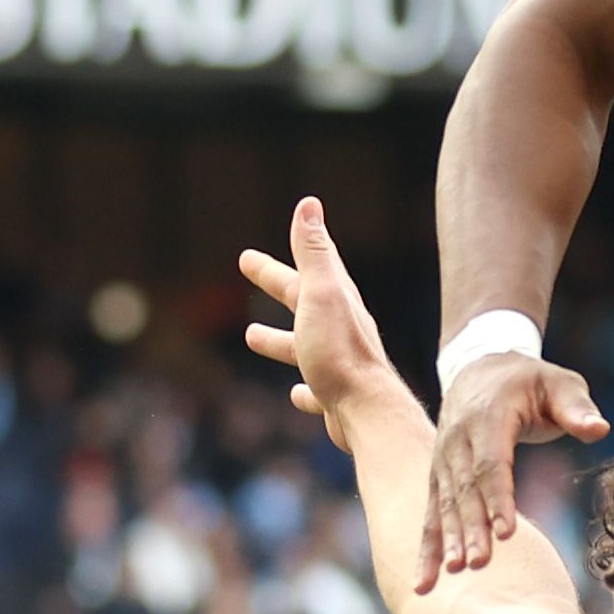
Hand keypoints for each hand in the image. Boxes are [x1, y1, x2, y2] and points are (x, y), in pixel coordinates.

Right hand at [235, 196, 409, 447]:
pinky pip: (315, 390)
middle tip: (246, 263)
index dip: (289, 245)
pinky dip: (303, 389)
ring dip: (279, 338)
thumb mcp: (320, 293)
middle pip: (302, 298)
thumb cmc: (339, 351)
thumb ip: (314, 252)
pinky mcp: (337, 398)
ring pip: (303, 344)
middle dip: (275, 280)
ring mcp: (338, 364)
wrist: (367, 410)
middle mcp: (340, 329)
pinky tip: (295, 394)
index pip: (310, 263)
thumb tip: (309, 203)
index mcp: (335, 301)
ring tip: (251, 336)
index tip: (262, 233)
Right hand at [416, 350, 606, 593]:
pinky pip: (430, 514)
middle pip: (464, 490)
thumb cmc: (529, 381)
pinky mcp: (437, 477)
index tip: (506, 533)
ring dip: (447, 541)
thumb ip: (577, 407)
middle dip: (471, 529)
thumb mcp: (559, 383)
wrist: (478, 366)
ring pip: (443, 505)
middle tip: (479, 564)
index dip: (498, 498)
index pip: (491, 463)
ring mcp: (443, 460)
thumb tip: (599, 429)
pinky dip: (427, 549)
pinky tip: (423, 584)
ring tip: (453, 574)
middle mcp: (457, 440)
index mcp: (487, 417)